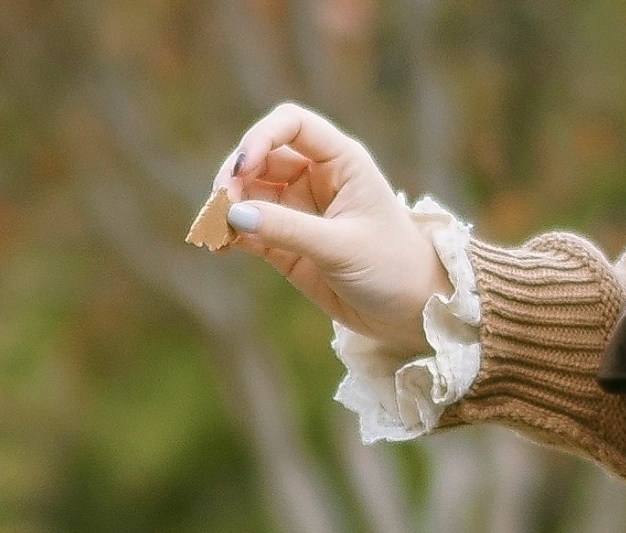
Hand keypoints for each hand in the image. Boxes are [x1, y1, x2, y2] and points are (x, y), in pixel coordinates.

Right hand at [217, 104, 451, 354]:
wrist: (412, 314)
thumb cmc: (393, 268)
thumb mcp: (342, 247)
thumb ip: (288, 230)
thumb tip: (232, 215)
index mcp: (341, 162)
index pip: (291, 125)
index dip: (260, 137)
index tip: (242, 167)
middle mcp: (317, 179)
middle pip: (260, 158)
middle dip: (234, 177)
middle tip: (220, 208)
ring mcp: (300, 212)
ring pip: (249, 195)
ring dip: (227, 208)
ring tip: (213, 232)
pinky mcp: (287, 246)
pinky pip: (249, 230)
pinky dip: (231, 234)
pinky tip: (220, 248)